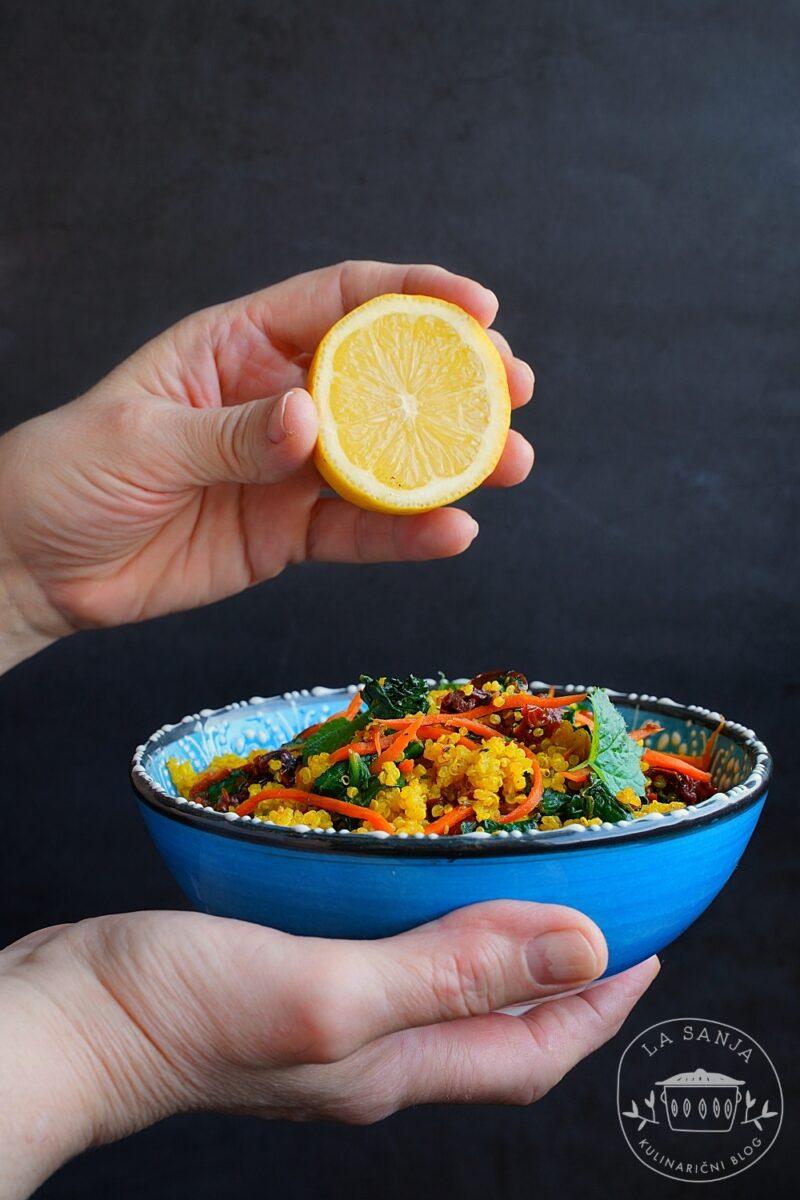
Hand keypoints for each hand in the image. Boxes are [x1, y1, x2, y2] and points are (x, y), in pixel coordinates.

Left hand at [0, 262, 533, 667]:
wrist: (39, 567)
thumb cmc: (69, 475)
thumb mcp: (140, 440)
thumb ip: (230, 434)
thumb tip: (312, 422)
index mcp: (239, 345)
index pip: (340, 301)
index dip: (413, 294)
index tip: (478, 308)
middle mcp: (277, 398)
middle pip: (383, 377)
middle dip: (455, 378)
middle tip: (513, 389)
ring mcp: (290, 469)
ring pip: (387, 458)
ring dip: (452, 461)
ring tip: (509, 465)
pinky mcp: (289, 532)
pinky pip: (359, 530)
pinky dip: (406, 534)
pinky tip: (452, 532)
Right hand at [0, 903, 656, 1196]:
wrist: (67, 1018)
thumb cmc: (183, 1012)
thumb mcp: (331, 990)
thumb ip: (452, 973)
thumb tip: (582, 947)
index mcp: (394, 1066)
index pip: (532, 1049)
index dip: (599, 1005)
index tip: (648, 949)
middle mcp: (371, 1054)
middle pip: (495, 1024)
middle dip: (558, 976)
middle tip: (594, 908)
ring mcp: (326, 1023)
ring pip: (440, 988)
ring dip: (491, 944)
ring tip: (517, 884)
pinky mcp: (285, 985)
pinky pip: (383, 957)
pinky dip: (419, 921)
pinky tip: (404, 881)